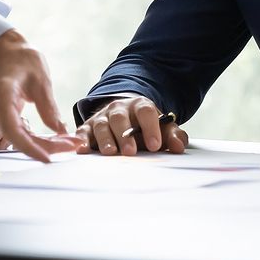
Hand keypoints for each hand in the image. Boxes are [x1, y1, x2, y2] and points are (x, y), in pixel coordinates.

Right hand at [0, 29, 80, 162]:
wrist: (6, 54)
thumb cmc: (22, 60)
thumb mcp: (41, 79)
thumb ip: (48, 107)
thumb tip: (61, 131)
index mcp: (2, 93)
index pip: (12, 128)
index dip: (30, 146)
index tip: (48, 157)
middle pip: (18, 137)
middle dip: (46, 146)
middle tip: (74, 145)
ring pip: (19, 139)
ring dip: (44, 144)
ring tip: (70, 143)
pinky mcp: (1, 119)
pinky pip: (18, 134)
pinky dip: (36, 140)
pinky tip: (55, 141)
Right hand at [74, 96, 188, 155]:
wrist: (124, 116)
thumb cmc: (144, 127)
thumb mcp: (161, 128)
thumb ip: (172, 136)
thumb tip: (179, 146)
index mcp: (140, 106)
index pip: (146, 112)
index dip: (150, 127)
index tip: (155, 145)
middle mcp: (119, 109)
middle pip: (120, 118)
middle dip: (125, 134)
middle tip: (131, 152)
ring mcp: (102, 117)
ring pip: (101, 125)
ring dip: (105, 139)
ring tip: (111, 153)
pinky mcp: (88, 128)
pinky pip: (82, 132)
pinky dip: (81, 140)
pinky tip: (82, 149)